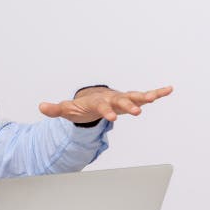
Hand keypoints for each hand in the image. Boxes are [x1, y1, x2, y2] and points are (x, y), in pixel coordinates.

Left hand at [38, 85, 173, 123]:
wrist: (91, 100)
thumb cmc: (81, 106)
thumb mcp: (67, 109)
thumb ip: (55, 109)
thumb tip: (40, 107)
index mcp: (97, 101)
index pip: (102, 107)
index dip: (106, 112)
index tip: (112, 119)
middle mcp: (111, 98)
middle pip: (120, 101)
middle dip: (128, 105)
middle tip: (137, 112)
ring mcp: (122, 98)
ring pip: (134, 96)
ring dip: (145, 97)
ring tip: (156, 97)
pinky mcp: (130, 100)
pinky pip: (145, 96)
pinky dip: (157, 93)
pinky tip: (169, 89)